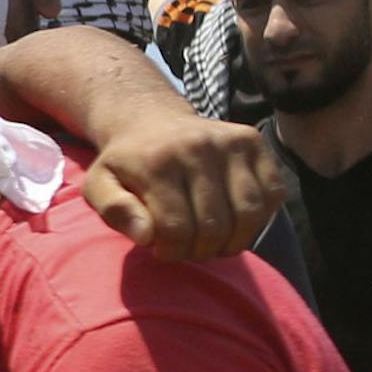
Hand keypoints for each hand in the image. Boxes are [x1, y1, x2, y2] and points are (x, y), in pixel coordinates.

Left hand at [80, 111, 281, 261]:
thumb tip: (146, 235)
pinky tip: (232, 221)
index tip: (161, 249)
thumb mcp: (98, 186)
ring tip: (211, 241)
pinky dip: (257, 220)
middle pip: (214, 227)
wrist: (151, 119)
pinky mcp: (253, 141)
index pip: (176, 229)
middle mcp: (198, 147)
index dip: (171, 252)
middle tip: (187, 248)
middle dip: (200, 250)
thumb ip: (114, 211)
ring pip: (248, 215)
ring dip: (231, 242)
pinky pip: (272, 195)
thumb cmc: (126, 164)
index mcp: (157, 161)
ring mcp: (230, 141)